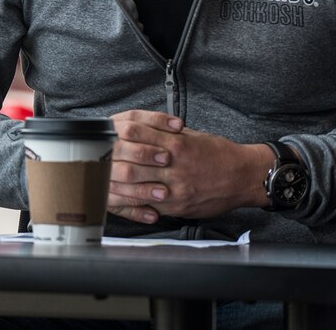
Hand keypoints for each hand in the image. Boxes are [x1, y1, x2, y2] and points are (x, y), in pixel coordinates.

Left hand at [107, 109, 270, 223]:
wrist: (244, 175)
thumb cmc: (215, 152)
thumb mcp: (188, 135)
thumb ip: (161, 133)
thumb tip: (131, 131)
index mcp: (174, 142)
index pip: (133, 135)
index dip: (112, 137)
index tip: (98, 138)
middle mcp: (173, 164)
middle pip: (128, 163)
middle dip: (106, 163)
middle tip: (90, 162)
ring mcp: (175, 187)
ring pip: (134, 186)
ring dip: (112, 185)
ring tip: (95, 182)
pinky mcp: (178, 205)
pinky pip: (148, 205)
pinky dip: (130, 203)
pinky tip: (116, 199)